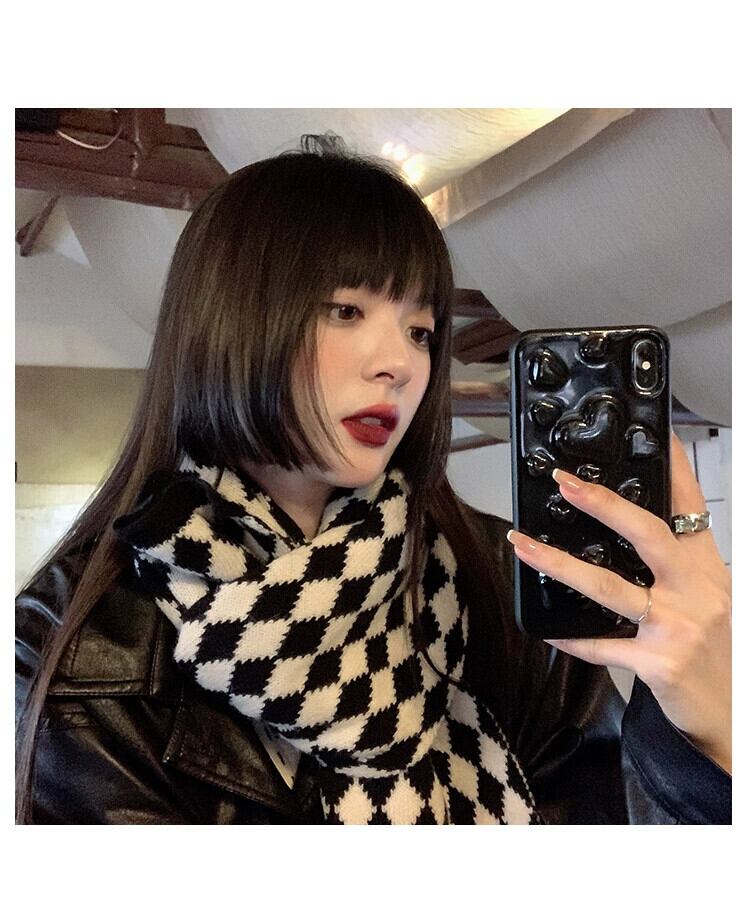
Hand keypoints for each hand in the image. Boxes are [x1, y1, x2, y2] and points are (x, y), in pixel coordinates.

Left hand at [508, 433, 731, 772]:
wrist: (737, 717)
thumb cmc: (721, 655)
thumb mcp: (712, 601)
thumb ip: (678, 571)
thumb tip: (630, 537)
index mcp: (708, 571)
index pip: (690, 508)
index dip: (674, 468)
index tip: (656, 433)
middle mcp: (697, 592)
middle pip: (647, 535)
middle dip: (603, 505)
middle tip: (566, 484)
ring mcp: (678, 626)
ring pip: (609, 586)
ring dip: (559, 563)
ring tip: (524, 544)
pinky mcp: (659, 662)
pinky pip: (602, 645)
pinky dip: (572, 638)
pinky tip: (546, 630)